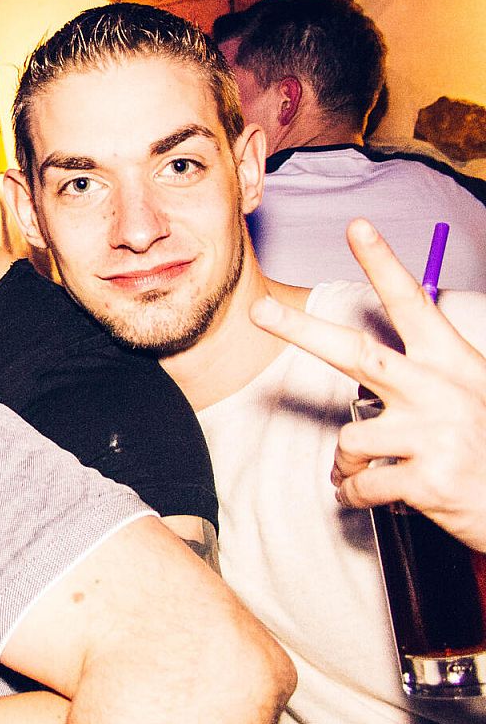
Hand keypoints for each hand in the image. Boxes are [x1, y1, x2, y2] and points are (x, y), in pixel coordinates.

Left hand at [251, 217, 485, 549]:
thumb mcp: (473, 392)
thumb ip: (427, 374)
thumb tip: (371, 369)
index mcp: (453, 361)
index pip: (412, 302)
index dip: (382, 264)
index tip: (357, 227)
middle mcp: (440, 389)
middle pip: (356, 352)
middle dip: (301, 330)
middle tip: (259, 309)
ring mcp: (433, 434)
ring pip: (349, 440)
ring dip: (350, 464)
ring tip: (377, 472)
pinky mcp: (426, 479)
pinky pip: (360, 486)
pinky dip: (358, 495)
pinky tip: (380, 496)